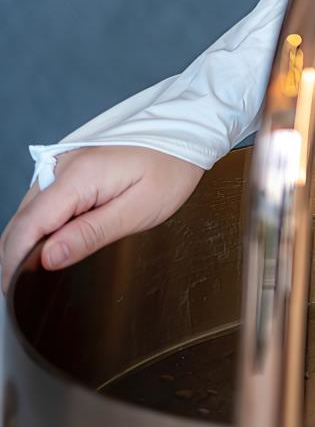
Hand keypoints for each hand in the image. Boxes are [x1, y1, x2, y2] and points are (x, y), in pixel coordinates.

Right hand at [1, 147, 204, 295]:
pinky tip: (47, 249)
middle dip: (14, 258)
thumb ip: (89, 235)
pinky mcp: (68, 168)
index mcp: (78, 176)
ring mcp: (63, 164)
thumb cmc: (170, 170)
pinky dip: (36, 228)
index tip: (11, 293)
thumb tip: (47, 259)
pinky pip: (41, 203)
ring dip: (24, 244)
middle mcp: (62, 166)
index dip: (13, 263)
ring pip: (27, 212)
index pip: (28, 226)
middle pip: (21, 220)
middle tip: (20, 294)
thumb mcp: (137, 210)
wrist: (185, 132)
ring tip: (31, 277)